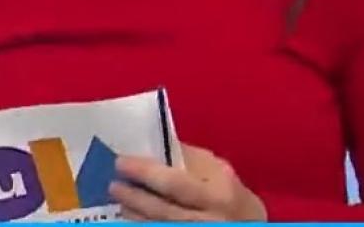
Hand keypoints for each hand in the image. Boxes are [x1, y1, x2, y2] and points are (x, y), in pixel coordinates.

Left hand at [111, 143, 266, 221]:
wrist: (250, 225)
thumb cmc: (230, 192)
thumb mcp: (219, 171)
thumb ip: (190, 157)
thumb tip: (154, 143)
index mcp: (216, 195)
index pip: (174, 183)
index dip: (144, 173)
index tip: (121, 162)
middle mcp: (208, 219)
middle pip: (162, 211)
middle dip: (134, 198)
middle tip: (113, 185)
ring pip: (158, 226)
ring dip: (134, 215)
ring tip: (120, 202)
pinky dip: (143, 224)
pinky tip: (132, 218)